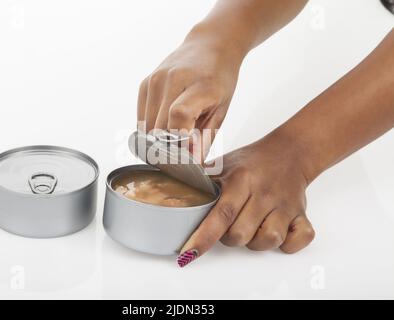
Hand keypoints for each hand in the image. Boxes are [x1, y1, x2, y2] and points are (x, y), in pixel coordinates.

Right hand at [137, 24, 245, 155]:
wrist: (209, 45)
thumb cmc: (219, 78)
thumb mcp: (222, 109)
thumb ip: (206, 138)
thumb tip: (192, 163)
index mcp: (198, 85)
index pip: (179, 115)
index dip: (180, 139)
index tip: (187, 153)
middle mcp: (172, 79)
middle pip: (160, 127)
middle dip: (169, 147)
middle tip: (182, 152)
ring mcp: (155, 80)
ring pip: (147, 127)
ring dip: (159, 140)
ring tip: (175, 138)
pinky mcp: (144, 83)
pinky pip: (142, 119)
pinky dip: (151, 129)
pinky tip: (166, 126)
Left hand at [177, 131, 315, 266]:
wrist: (289, 152)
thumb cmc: (251, 162)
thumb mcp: (222, 165)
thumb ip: (197, 178)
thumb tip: (167, 183)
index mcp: (241, 180)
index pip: (221, 214)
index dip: (203, 236)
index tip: (188, 253)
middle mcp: (263, 194)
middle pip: (240, 235)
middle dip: (228, 237)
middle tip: (229, 224)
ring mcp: (285, 205)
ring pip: (268, 241)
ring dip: (255, 241)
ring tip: (251, 226)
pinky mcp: (302, 214)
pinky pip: (298, 240)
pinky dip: (287, 243)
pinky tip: (276, 230)